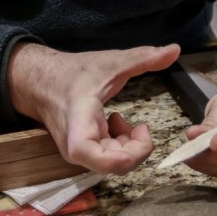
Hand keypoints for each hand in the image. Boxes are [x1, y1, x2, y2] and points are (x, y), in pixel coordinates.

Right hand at [7, 41, 180, 174]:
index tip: (142, 128)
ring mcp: (79, 153)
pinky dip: (119, 145)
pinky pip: (107, 159)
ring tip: (126, 123)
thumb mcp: (111, 61)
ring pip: (113, 165)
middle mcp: (77, 147)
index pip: (99, 158)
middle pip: (114, 166)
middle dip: (137, 148)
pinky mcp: (82, 153)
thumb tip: (175, 49)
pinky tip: (115, 124)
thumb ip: (143, 58)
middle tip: (140, 126)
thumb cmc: (74, 73)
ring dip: (128, 147)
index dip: (131, 154)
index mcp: (81, 124)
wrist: (41, 83)